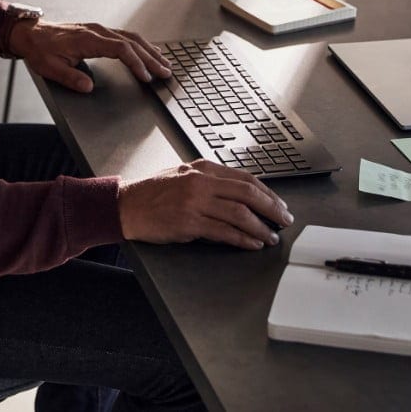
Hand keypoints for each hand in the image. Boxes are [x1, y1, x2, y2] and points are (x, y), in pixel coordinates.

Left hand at [8, 19, 171, 91]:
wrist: (31, 34)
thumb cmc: (40, 49)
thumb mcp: (50, 68)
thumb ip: (70, 78)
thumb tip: (88, 87)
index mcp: (88, 39)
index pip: (120, 49)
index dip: (135, 62)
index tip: (145, 75)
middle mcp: (97, 31)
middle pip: (132, 42)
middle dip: (151, 58)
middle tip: (166, 72)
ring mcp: (100, 30)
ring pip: (132, 37)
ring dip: (149, 50)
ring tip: (164, 63)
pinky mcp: (99, 32)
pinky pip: (125, 36)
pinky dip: (140, 45)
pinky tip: (148, 51)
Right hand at [118, 159, 293, 249]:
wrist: (126, 205)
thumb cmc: (153, 192)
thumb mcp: (183, 174)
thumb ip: (209, 180)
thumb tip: (239, 192)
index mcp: (202, 168)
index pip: (244, 178)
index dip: (266, 193)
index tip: (278, 204)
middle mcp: (201, 182)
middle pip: (247, 193)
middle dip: (271, 208)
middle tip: (284, 220)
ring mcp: (195, 202)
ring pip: (239, 214)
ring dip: (261, 227)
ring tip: (271, 236)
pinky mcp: (189, 223)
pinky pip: (223, 232)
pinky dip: (243, 239)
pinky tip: (253, 243)